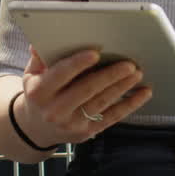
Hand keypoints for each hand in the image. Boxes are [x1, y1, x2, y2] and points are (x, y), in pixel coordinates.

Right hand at [17, 46, 151, 144]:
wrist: (36, 129)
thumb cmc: (38, 94)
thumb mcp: (31, 75)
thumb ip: (39, 57)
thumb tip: (41, 42)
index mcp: (39, 92)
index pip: (59, 75)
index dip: (77, 64)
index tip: (95, 53)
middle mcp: (54, 110)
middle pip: (86, 90)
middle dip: (109, 76)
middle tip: (128, 64)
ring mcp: (71, 124)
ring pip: (102, 103)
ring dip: (122, 87)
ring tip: (137, 73)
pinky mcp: (86, 132)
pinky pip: (112, 117)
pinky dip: (130, 105)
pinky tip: (143, 93)